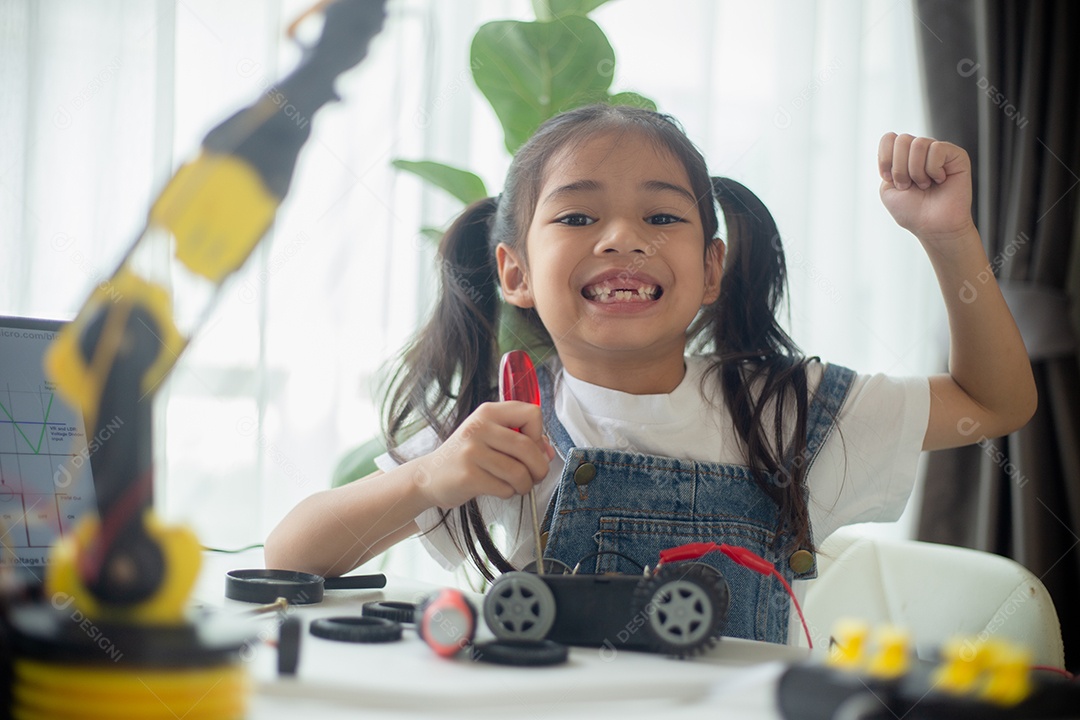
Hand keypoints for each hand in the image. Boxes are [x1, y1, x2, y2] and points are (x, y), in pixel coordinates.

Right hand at [409, 401, 554, 509]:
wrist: (430, 476)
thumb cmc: (467, 456)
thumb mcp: (491, 437)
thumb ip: (521, 440)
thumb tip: (548, 453)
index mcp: (488, 412)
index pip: (532, 413)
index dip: (539, 435)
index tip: (532, 448)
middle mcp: (479, 427)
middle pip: (528, 447)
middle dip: (539, 468)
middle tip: (536, 477)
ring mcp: (472, 451)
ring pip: (519, 472)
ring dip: (525, 485)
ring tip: (518, 486)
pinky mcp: (468, 476)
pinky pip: (505, 488)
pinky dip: (508, 493)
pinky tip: (498, 489)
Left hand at [878, 133, 975, 243]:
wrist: (933, 227)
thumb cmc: (912, 212)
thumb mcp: (887, 189)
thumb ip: (886, 164)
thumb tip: (896, 141)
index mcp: (903, 157)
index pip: (889, 138)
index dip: (885, 158)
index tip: (889, 179)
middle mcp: (920, 152)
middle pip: (901, 139)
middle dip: (900, 168)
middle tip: (908, 185)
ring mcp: (938, 152)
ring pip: (918, 144)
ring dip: (916, 171)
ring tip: (924, 185)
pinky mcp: (956, 155)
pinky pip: (936, 149)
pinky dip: (932, 169)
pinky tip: (940, 180)